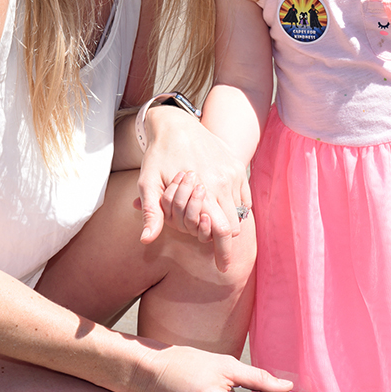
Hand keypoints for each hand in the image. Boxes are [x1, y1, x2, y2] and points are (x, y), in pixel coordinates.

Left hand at [137, 106, 251, 265]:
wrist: (175, 123)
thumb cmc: (158, 155)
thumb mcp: (148, 182)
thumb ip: (152, 212)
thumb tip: (146, 240)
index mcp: (205, 189)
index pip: (223, 231)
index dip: (224, 253)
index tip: (223, 268)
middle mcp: (224, 181)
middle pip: (235, 225)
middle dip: (224, 238)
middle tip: (212, 245)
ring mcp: (234, 172)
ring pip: (241, 211)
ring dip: (228, 220)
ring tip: (210, 219)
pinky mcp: (237, 165)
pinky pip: (244, 196)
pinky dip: (235, 206)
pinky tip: (218, 204)